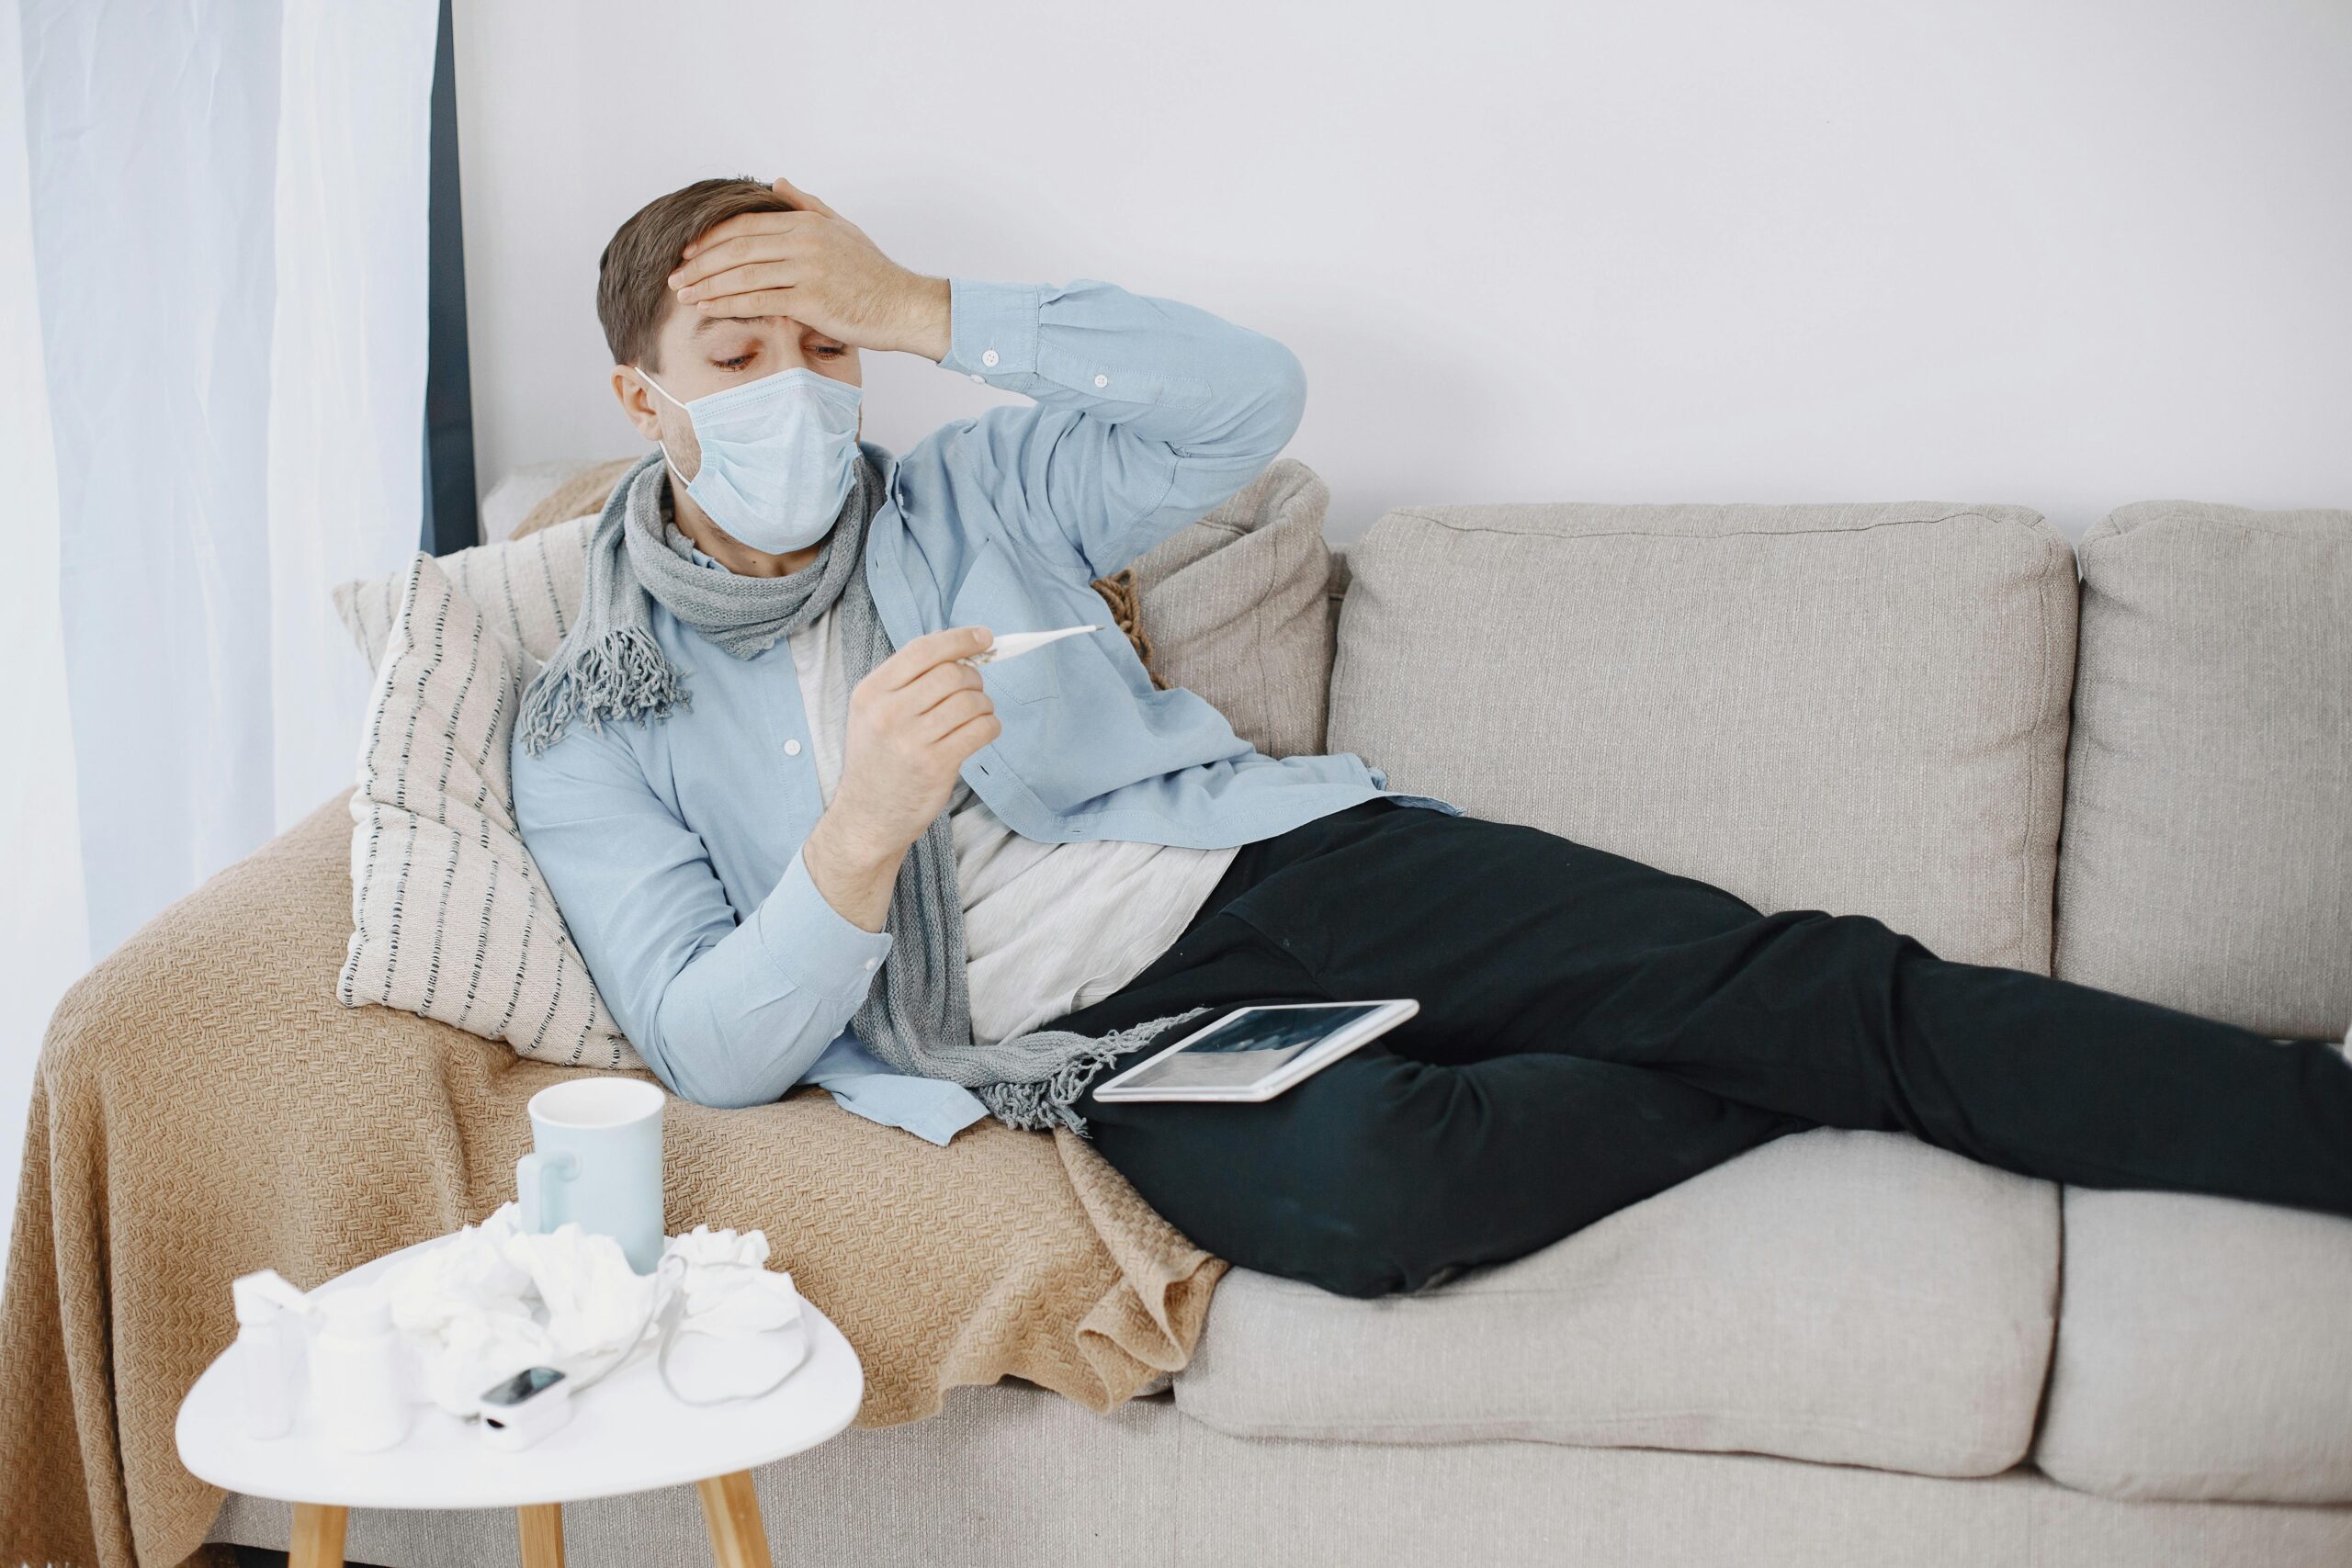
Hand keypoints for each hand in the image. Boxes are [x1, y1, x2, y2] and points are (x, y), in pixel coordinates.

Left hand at [666, 175, 951, 358]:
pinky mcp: (811, 300)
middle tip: (675, 275)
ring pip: (743, 274)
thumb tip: (777, 182)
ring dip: (707, 285)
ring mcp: (807, 270)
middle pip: (737, 248)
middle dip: (700, 263)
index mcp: (807, 222)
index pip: (745, 225)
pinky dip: (728, 304)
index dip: (711, 238)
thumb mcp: (842, 228)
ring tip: (683, 294)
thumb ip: (807, 204)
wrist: (904, 305)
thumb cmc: (874, 273)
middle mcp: (804, 241)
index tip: (688, 252)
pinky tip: (708, 308)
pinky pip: (759, 301)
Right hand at [826, 626, 1000, 861]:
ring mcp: (912, 740)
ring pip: (971, 701)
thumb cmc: (878, 760)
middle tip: (974, 692)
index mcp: (871, 692)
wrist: (868, 816)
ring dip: (984, 705)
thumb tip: (961, 651)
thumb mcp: (873, 713)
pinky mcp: (936, 765)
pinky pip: (981, 729)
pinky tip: (981, 732)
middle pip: (952, 673)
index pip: (923, 650)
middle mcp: (888, 713)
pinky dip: (990, 726)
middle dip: (974, 679)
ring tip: (976, 716)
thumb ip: (908, 681)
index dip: (960, 638)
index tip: (984, 637)